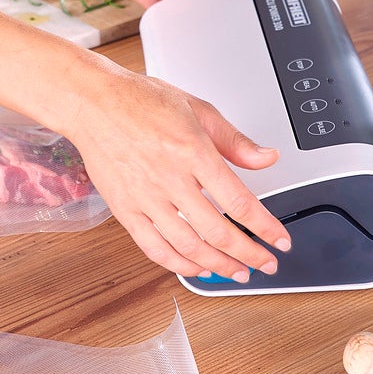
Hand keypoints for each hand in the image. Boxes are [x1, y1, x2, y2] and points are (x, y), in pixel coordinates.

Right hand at [57, 68, 290, 282]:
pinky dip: (180, 265)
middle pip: (217, 231)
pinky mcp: (125, 210)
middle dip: (248, 255)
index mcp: (192, 151)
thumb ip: (235, 141)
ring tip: (237, 272)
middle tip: (265, 264)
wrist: (94, 103)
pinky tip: (197, 268)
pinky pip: (155, 248)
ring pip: (188, 246)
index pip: (238, 201)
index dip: (264, 227)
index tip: (279, 240)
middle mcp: (169, 178)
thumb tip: (267, 158)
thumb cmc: (141, 101)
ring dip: (218, 266)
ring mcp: (145, 198)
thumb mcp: (198, 109)